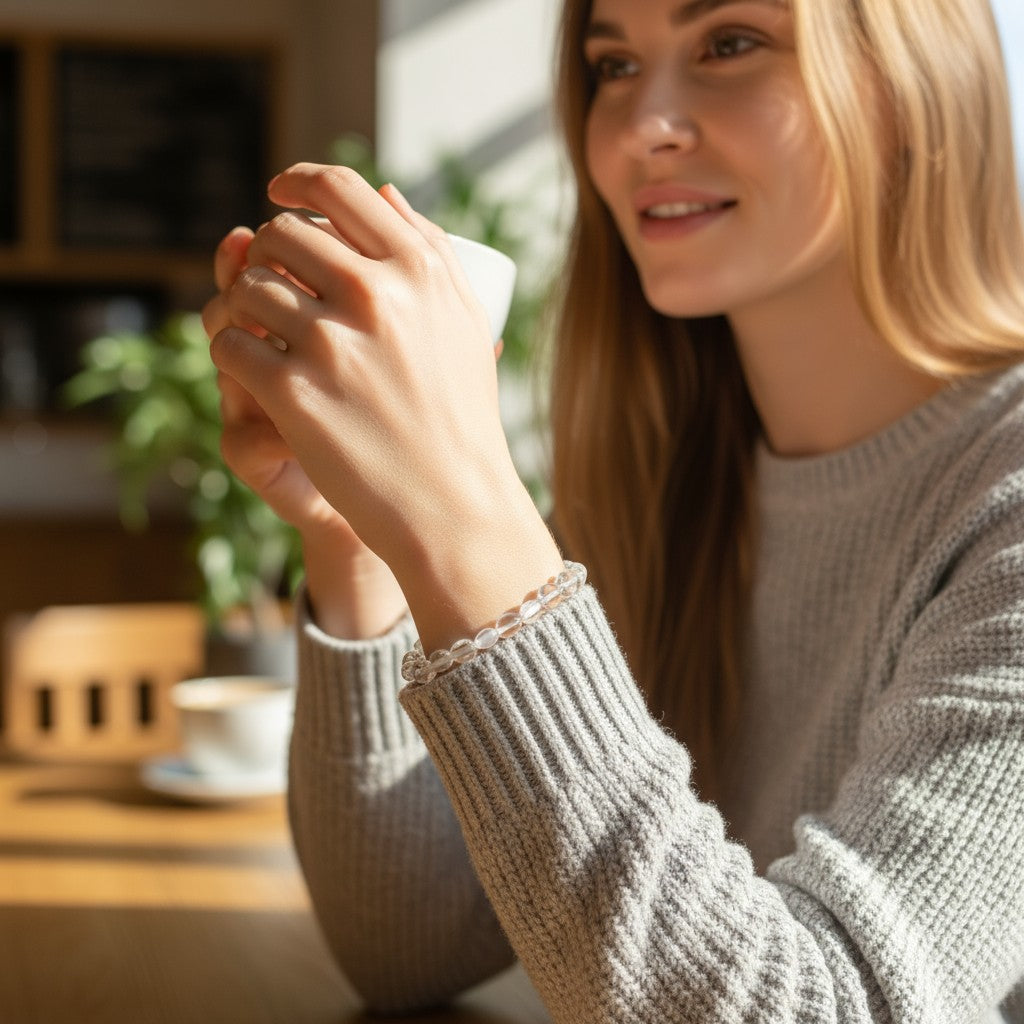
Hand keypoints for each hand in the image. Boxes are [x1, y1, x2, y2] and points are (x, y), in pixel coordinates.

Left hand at [209, 164, 561, 649]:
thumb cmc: (461, 413)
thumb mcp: (461, 320)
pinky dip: (233, 352)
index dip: (296, 180)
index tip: (277, 191)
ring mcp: (331, 344)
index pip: (338, 188)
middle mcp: (375, 294)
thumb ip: (430, 249)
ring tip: (263, 332)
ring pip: (246, 287)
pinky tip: (254, 371)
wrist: (453, 502)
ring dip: (242, 306)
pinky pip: (230, 343)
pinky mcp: (293, 393)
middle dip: (266, 253)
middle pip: (280, 233)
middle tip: (273, 282)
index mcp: (418, 268)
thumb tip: (384, 188)